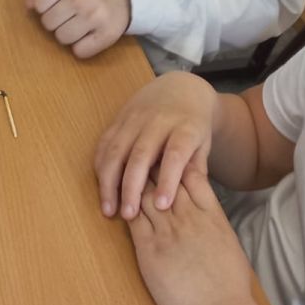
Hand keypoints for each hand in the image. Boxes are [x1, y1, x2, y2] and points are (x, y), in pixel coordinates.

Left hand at [25, 0, 130, 58]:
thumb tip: (28, 4)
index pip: (38, 4)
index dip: (45, 4)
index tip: (58, 0)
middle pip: (48, 23)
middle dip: (56, 19)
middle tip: (71, 10)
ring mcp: (95, 16)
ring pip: (62, 39)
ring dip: (68, 33)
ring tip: (80, 21)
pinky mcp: (107, 34)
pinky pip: (80, 52)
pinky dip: (83, 46)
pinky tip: (90, 33)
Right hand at [95, 72, 217, 219]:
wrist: (181, 89)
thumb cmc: (194, 124)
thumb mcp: (204, 144)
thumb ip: (196, 169)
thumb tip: (190, 200)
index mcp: (185, 127)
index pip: (175, 153)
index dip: (169, 179)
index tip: (162, 206)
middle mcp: (158, 120)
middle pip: (141, 154)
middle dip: (131, 186)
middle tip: (128, 215)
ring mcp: (135, 117)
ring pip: (116, 149)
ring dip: (109, 181)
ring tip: (109, 209)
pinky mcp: (119, 117)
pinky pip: (105, 142)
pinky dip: (100, 166)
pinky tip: (102, 188)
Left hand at [127, 169, 253, 304]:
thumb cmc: (230, 287)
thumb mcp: (229, 243)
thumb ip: (214, 222)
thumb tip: (206, 217)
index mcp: (211, 214)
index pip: (191, 174)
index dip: (177, 163)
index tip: (168, 158)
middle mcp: (188, 216)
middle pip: (165, 178)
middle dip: (153, 166)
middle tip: (141, 159)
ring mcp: (167, 231)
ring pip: (146, 194)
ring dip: (135, 184)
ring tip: (125, 177)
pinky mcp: (148, 249)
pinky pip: (133, 219)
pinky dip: (125, 207)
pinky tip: (119, 203)